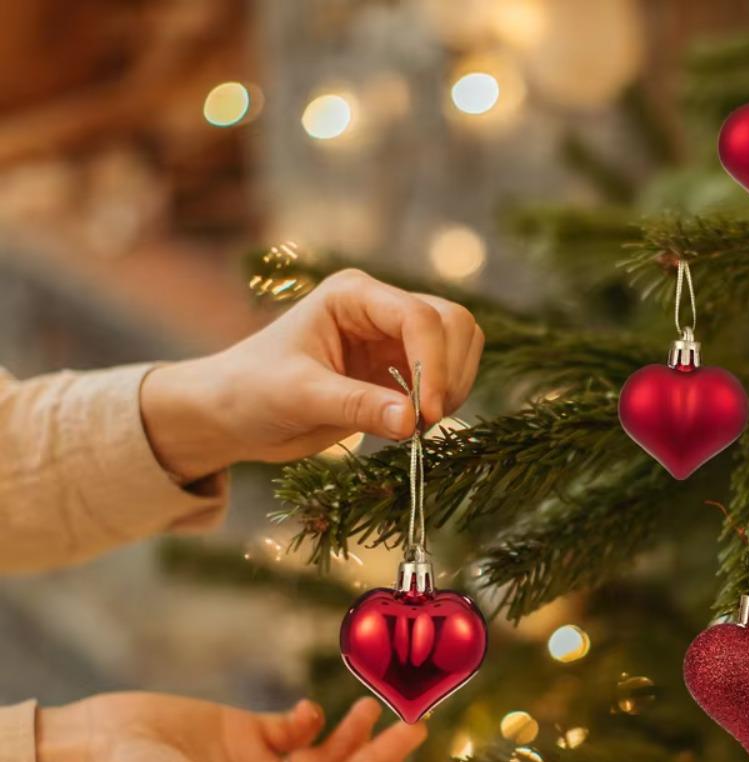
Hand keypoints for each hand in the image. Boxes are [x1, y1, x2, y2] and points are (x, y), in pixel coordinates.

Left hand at [140, 269, 484, 481]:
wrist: (235, 414)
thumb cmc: (252, 392)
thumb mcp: (300, 397)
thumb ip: (357, 406)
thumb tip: (412, 421)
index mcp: (353, 296)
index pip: (419, 316)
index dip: (434, 364)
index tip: (427, 414)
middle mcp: (380, 309)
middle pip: (452, 323)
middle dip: (449, 372)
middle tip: (425, 421)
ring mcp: (393, 338)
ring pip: (459, 346)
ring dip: (453, 386)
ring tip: (418, 425)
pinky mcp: (400, 369)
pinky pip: (447, 375)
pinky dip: (444, 400)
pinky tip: (413, 425)